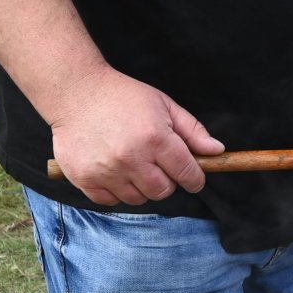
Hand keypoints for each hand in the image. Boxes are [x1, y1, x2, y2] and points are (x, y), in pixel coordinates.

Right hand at [47, 69, 224, 206]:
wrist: (76, 91)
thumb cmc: (123, 96)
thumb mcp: (164, 105)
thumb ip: (192, 131)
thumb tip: (217, 151)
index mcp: (155, 138)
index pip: (188, 174)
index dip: (195, 178)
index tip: (193, 177)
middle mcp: (131, 158)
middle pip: (164, 191)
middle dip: (167, 181)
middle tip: (157, 163)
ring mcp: (106, 171)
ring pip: (138, 199)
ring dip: (141, 186)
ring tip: (133, 162)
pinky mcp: (85, 179)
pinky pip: (112, 201)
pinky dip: (117, 190)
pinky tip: (114, 169)